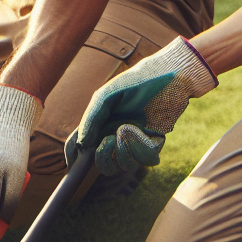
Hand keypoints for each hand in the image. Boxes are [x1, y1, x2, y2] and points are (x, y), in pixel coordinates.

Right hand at [65, 37, 215, 175]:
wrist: (168, 76)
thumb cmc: (135, 81)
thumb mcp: (107, 95)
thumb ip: (92, 117)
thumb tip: (82, 144)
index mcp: (101, 123)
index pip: (82, 144)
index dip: (74, 156)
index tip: (74, 163)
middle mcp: (116, 135)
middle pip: (103, 164)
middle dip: (103, 158)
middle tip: (108, 141)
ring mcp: (135, 141)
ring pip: (125, 165)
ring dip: (124, 150)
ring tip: (127, 129)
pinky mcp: (154, 143)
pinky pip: (146, 160)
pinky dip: (142, 148)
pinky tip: (143, 132)